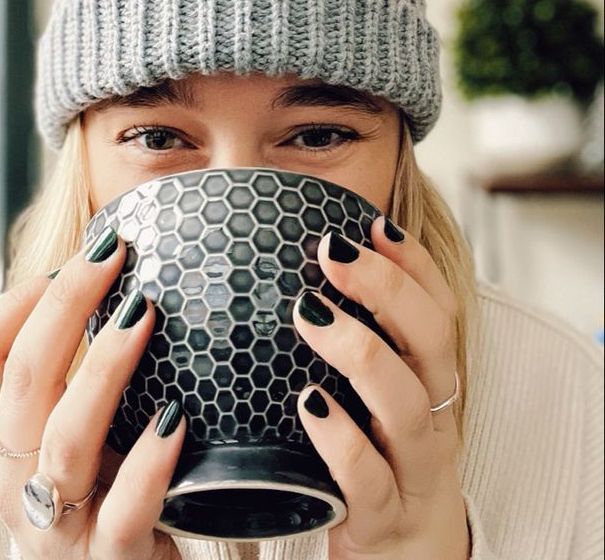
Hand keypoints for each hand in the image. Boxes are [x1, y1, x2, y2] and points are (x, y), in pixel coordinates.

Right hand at [0, 233, 184, 559]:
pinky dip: (148, 461)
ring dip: (105, 367)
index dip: (18, 300)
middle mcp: (12, 480)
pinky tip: (175, 418)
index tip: (72, 259)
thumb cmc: (104, 480)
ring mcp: (56, 525)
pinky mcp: (109, 558)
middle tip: (113, 253)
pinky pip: (124, 509)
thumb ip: (72, 362)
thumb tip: (114, 263)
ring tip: (144, 313)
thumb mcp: (72, 421)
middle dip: (68, 305)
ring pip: (66, 437)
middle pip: (25, 379)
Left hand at [293, 217, 469, 559]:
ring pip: (407, 405)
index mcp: (432, 381)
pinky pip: (370, 479)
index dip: (413, 262)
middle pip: (433, 342)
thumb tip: (299, 272)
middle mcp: (433, 417)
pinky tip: (310, 405)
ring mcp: (413, 469)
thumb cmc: (378, 459)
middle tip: (332, 252)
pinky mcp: (383, 518)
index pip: (441, 308)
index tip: (372, 221)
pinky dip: (343, 439)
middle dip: (386, 287)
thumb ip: (355, 339)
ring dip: (360, 351)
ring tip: (310, 314)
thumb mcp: (377, 397)